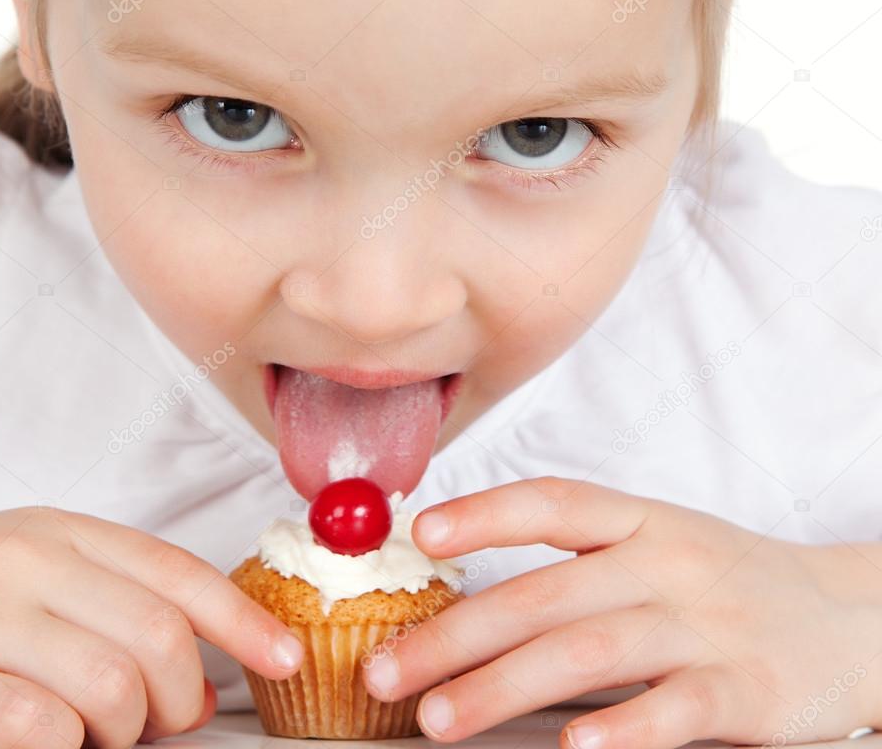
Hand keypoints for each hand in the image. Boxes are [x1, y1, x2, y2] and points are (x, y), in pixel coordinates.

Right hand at [0, 507, 302, 747]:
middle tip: (157, 724)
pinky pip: (38, 728)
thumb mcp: (26, 578)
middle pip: (157, 635)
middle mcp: (22, 562)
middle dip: (179, 698)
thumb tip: (199, 678)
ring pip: (110, 686)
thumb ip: (109, 608)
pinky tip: (44, 744)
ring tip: (90, 737)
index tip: (285, 656)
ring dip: (120, 733)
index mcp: (56, 532)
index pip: (175, 572)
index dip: (242, 619)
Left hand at [362, 477, 881, 748]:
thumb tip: (469, 595)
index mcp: (637, 520)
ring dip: (505, 687)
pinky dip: (622, 726)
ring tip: (440, 719)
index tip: (422, 533)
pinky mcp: (745, 690)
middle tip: (388, 670)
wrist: (847, 616)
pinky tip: (573, 747)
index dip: (484, 513)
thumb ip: (576, 563)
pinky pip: (676, 708)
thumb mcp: (656, 544)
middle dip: (457, 636)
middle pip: (545, 595)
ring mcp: (705, 625)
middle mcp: (664, 563)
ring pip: (590, 650)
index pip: (550, 501)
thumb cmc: (723, 579)